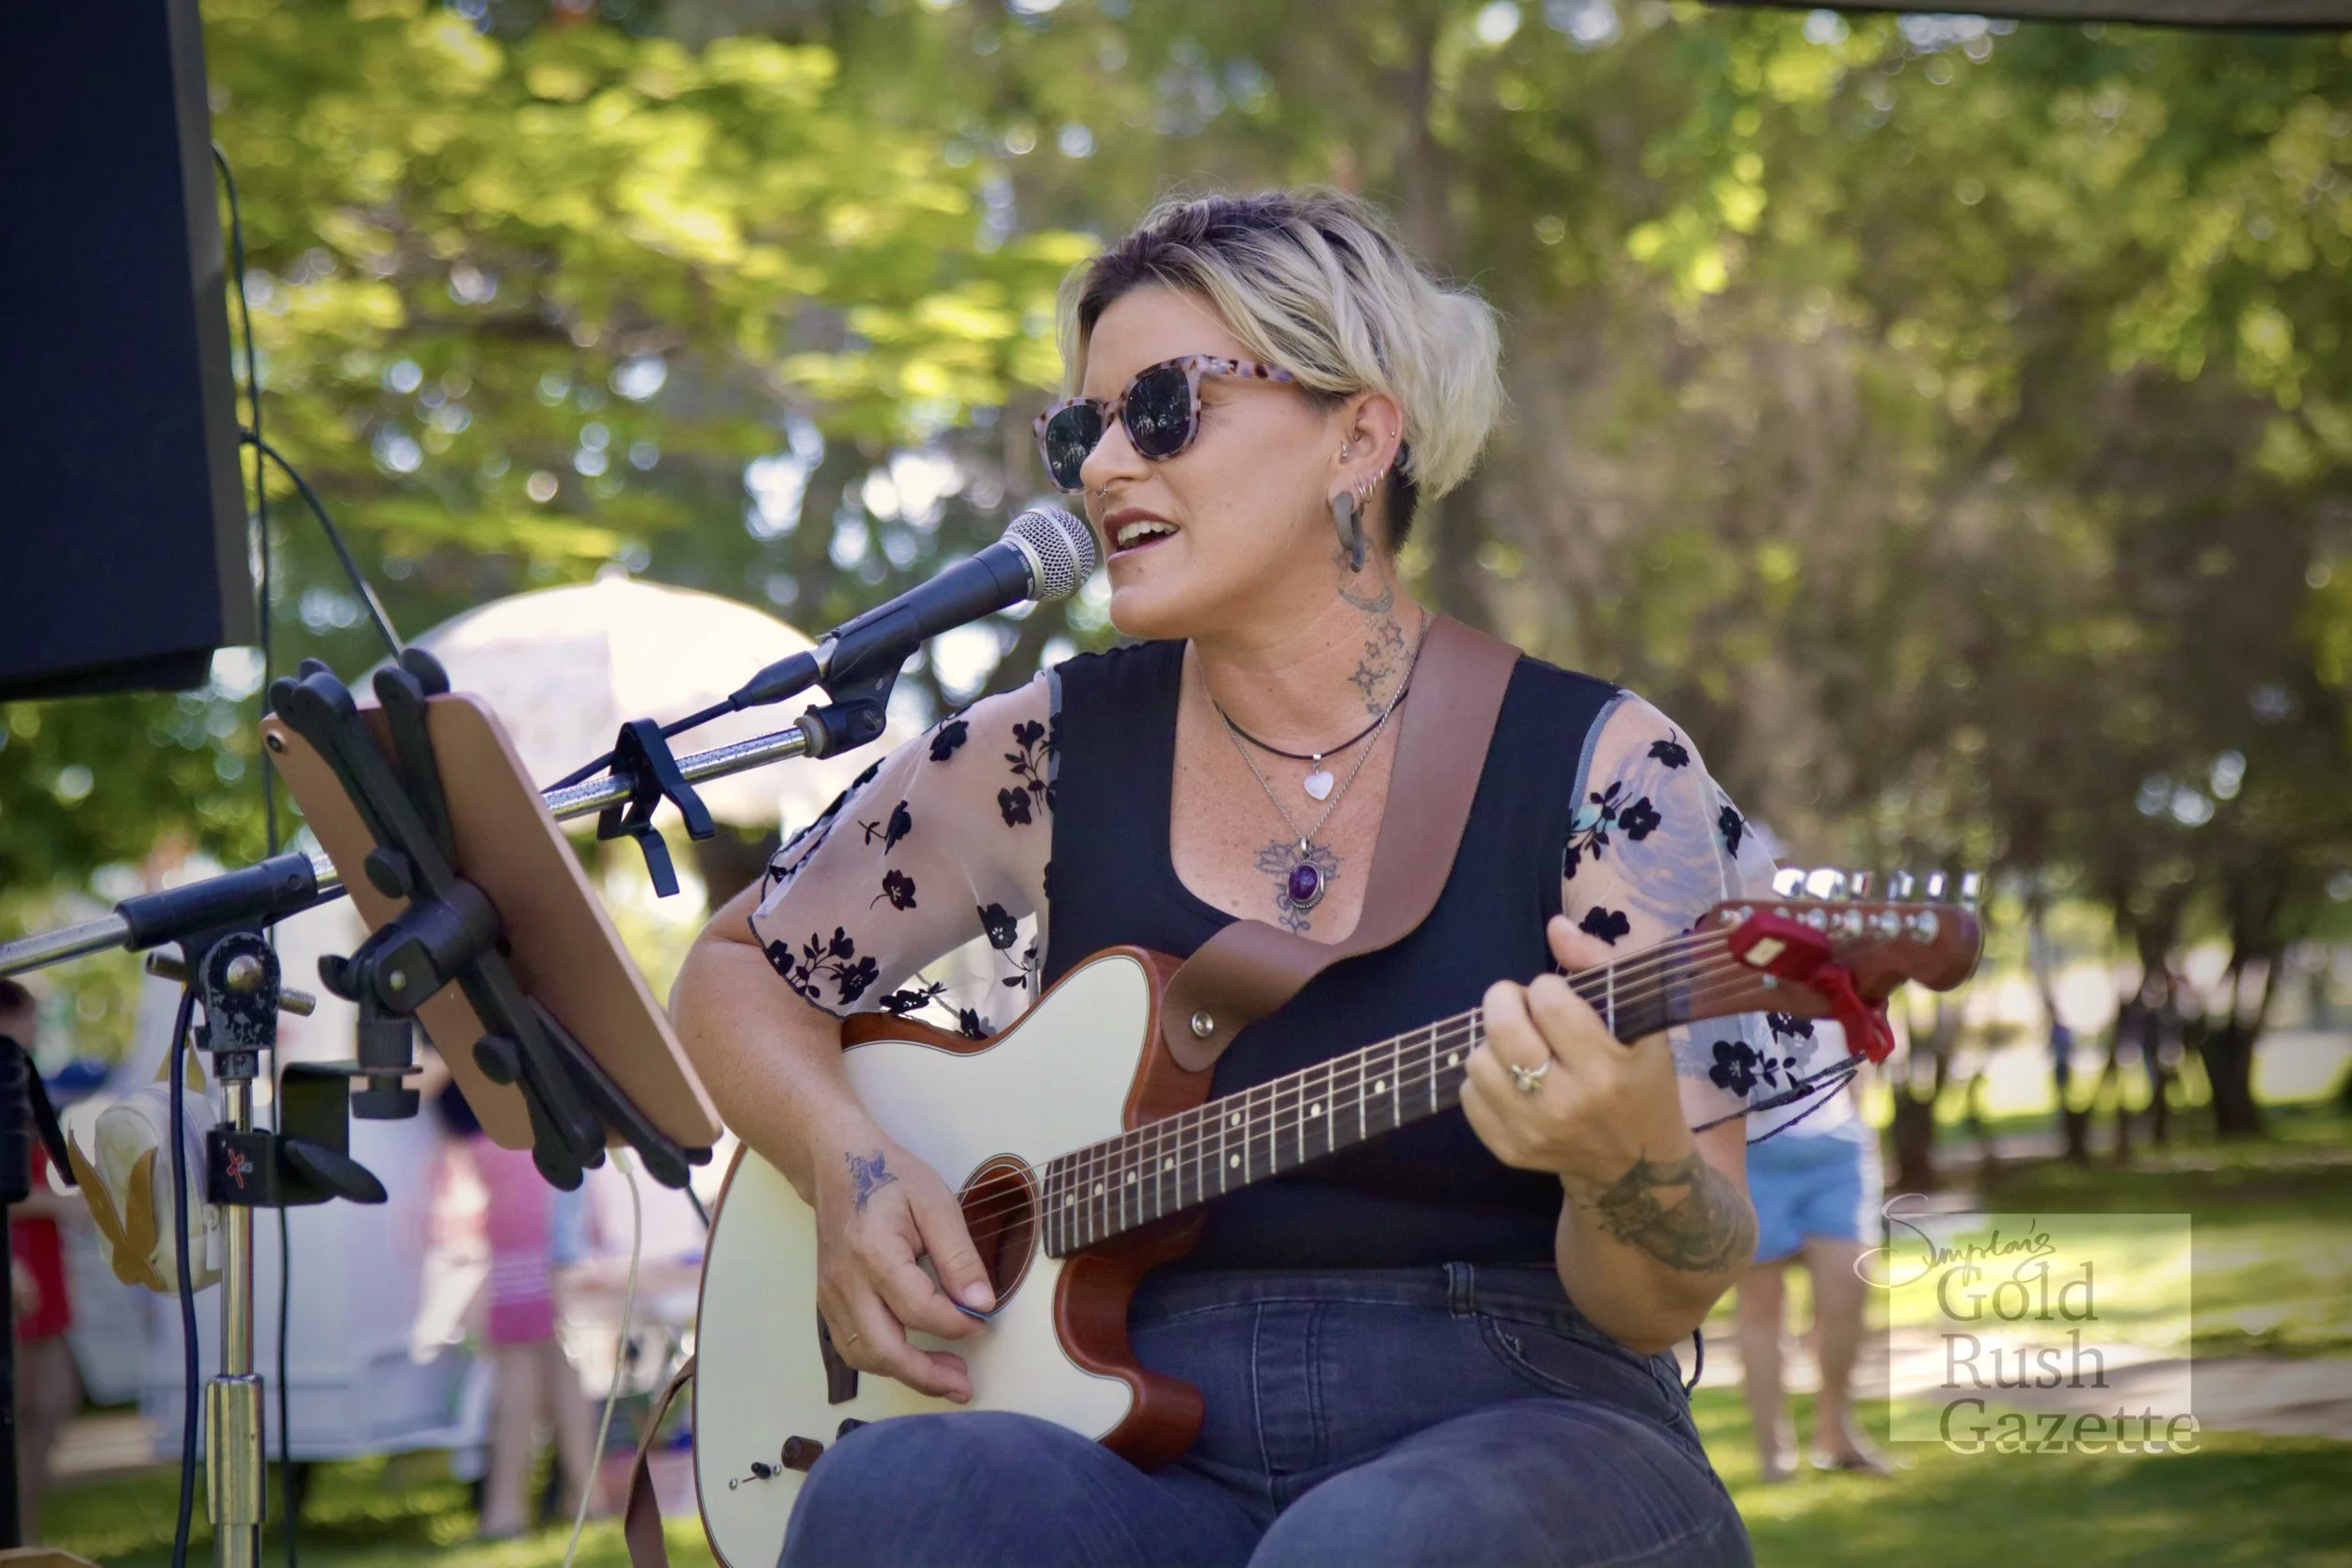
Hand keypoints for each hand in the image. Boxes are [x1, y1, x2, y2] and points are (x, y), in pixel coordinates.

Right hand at [810, 1130, 996, 1402]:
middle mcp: (846, 1282)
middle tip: (964, 1385)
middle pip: (882, 1348)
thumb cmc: (891, 1178)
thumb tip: (982, 1304)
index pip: (918, 1309)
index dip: (956, 1325)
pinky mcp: (828, 1302)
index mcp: (874, 1253)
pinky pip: (852, 1346)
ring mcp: (831, 1296)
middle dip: (926, 1375)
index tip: (983, 1323)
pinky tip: (913, 1360)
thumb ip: (959, 1256)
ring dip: (904, 1375)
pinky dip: (883, 1361)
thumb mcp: (936, 1203)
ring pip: (863, 1356)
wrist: (838, 1164)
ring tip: (946, 1378)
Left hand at [1461, 915, 1694, 1187]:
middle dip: (1503, 1000)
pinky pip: (1468, 1096)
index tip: (1556, 994)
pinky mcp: (1509, 1150)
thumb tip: (1556, 926)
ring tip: (1520, 1046)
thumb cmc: (1641, 1082)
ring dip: (1493, 1043)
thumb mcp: (1642, 1024)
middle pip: (1503, 1031)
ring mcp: (1534, 1131)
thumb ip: (1602, 965)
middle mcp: (1568, 1104)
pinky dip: (1484, 1079)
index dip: (1546, 987)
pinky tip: (1512, 1078)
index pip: (1549, 1003)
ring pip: (1477, 1061)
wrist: (1636, 1168)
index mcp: (1607, 1068)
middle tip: (1518, 1003)